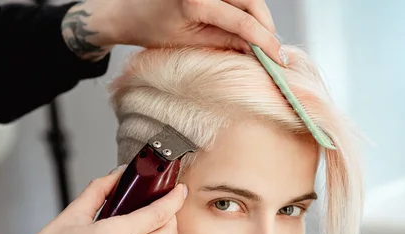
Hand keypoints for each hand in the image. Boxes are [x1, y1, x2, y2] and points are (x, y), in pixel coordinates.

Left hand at [61, 0, 285, 65]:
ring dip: (257, 14)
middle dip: (265, 24)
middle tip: (271, 48)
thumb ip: (223, 42)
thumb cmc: (150, 29)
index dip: (264, 40)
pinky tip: (245, 22)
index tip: (277, 57)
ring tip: (259, 37)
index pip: (241, 21)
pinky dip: (245, 6)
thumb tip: (253, 49)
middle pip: (252, 0)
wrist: (127, 10)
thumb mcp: (188, 42)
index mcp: (196, 1)